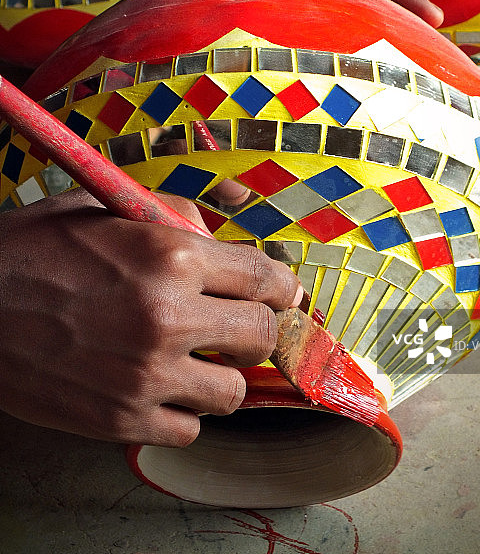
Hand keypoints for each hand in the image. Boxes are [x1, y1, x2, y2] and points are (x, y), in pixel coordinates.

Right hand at [0, 189, 299, 445]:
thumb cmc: (37, 249)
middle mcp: (168, 317)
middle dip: (256, 329)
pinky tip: (156, 388)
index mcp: (171, 257)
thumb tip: (220, 238)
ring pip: (232, 392)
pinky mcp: (120, 420)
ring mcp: (145, 375)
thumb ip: (175, 217)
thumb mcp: (108, 210)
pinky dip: (180, 411)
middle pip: (263, 336)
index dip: (282, 287)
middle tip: (235, 327)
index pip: (266, 277)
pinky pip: (188, 430)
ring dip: (219, 376)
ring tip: (191, 361)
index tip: (282, 295)